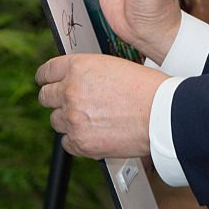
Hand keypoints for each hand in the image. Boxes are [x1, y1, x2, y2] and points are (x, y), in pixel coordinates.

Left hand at [36, 53, 166, 158]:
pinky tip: (94, 133)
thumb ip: (89, 73)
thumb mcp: (114, 66)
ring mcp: (73, 118)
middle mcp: (71, 91)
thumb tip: (77, 81)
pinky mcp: (80, 142)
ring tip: (90, 120)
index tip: (45, 81)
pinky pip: (66, 142)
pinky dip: (77, 139)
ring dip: (68, 120)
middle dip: (55, 99)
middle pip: (45, 96)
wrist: (162, 114)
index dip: (46, 77)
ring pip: (55, 120)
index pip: (47, 71)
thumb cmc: (148, 88)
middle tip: (70, 103)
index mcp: (79, 67)